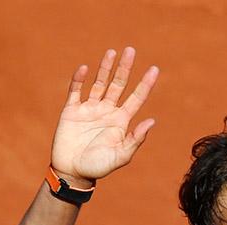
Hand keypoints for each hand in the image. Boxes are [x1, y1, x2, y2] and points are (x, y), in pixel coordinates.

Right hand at [51, 47, 158, 182]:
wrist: (73, 173)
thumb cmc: (99, 167)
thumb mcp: (122, 155)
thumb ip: (135, 139)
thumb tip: (151, 121)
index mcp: (121, 121)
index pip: (137, 98)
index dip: (145, 84)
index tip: (155, 69)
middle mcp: (107, 111)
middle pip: (118, 85)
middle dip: (125, 68)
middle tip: (131, 50)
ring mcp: (90, 109)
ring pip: (99, 83)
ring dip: (105, 68)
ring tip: (112, 52)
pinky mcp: (71, 111)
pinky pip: (76, 91)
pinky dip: (79, 80)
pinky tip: (84, 68)